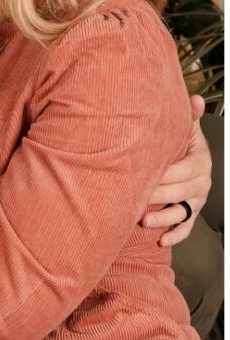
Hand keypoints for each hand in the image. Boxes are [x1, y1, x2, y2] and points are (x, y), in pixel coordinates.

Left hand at [141, 95, 210, 246]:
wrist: (184, 157)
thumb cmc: (178, 141)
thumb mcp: (185, 127)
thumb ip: (189, 116)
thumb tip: (196, 98)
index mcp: (200, 160)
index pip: (185, 170)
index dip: (166, 175)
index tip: (144, 178)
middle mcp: (201, 182)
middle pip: (181, 192)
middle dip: (159, 197)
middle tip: (137, 199)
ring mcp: (197, 200)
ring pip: (182, 212)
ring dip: (164, 219)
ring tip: (144, 222)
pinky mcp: (191, 214)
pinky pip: (186, 228)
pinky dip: (176, 236)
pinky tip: (161, 241)